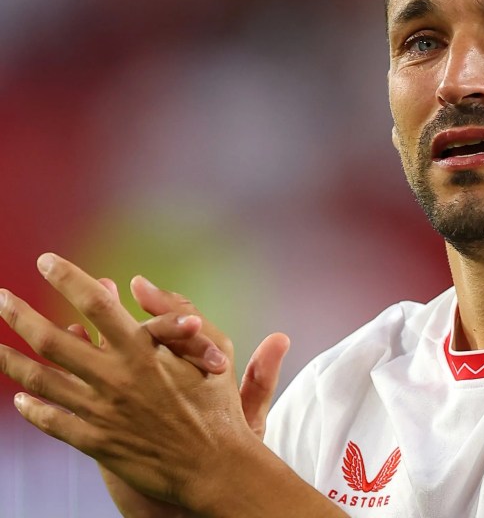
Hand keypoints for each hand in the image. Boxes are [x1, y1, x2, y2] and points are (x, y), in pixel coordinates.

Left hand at [0, 253, 282, 511]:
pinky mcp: (96, 443)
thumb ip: (177, 311)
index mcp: (144, 351)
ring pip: (40, 382)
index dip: (68, 279)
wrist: (214, 467)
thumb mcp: (214, 348)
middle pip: (51, 342)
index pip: (96, 305)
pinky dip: (32, 409)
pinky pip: (52, 422)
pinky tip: (20, 399)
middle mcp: (115, 379)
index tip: (47, 262)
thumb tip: (138, 283)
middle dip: (19, 315)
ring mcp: (100, 412)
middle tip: (1, 298)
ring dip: (10, 360)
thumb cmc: (217, 404)